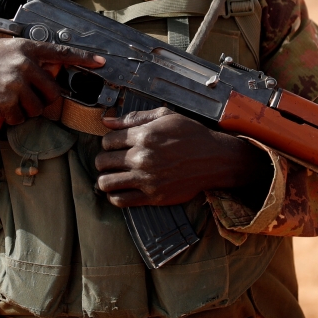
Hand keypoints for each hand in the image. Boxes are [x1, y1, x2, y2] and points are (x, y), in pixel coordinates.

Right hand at [0, 38, 104, 130]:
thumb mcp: (3, 50)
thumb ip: (27, 58)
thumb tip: (50, 70)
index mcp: (25, 48)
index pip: (60, 52)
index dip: (84, 57)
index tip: (101, 61)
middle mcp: (24, 63)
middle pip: (52, 92)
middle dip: (42, 101)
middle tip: (25, 99)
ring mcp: (16, 82)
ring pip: (37, 108)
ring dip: (24, 111)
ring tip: (5, 100)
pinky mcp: (7, 101)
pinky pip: (20, 118)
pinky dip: (10, 118)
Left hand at [94, 107, 272, 207]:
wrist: (214, 159)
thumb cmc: (191, 134)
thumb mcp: (166, 116)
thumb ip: (134, 118)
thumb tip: (106, 120)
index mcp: (144, 135)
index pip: (107, 141)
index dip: (109, 143)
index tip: (116, 145)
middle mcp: (142, 157)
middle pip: (103, 162)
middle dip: (104, 160)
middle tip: (112, 161)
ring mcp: (146, 179)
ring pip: (106, 183)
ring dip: (105, 178)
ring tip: (113, 176)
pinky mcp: (152, 197)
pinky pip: (120, 201)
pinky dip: (114, 196)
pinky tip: (121, 189)